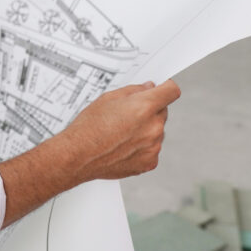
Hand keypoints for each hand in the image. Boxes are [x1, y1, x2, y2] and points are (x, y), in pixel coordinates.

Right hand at [0, 79, 179, 226]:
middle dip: (150, 110)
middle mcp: (153, 127)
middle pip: (163, 112)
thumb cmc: (89, 126)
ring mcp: (153, 147)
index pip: (172, 91)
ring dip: (146, 129)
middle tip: (128, 115)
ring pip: (157, 131)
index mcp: (144, 107)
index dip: (166, 88)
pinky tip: (123, 146)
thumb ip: (134, 90)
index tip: (161, 89)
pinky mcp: (150, 162)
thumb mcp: (108, 98)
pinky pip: (152, 149)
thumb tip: (149, 88)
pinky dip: (142, 146)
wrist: (78, 156)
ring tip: (121, 133)